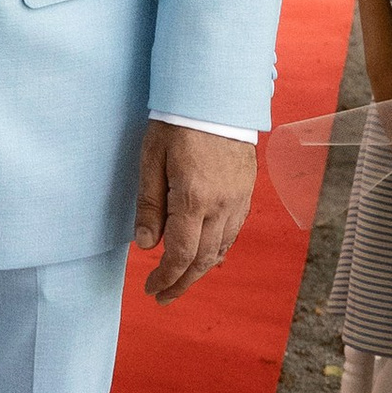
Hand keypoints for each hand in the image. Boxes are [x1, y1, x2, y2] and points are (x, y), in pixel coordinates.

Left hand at [134, 121, 258, 299]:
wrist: (217, 96)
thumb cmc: (177, 122)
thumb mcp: (151, 159)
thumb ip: (149, 204)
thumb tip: (145, 244)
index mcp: (193, 198)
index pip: (180, 254)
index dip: (165, 277)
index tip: (151, 289)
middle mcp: (221, 205)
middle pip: (203, 259)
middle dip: (182, 282)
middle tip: (163, 296)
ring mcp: (238, 200)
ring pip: (221, 249)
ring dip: (200, 270)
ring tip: (181, 281)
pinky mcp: (246, 192)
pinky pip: (233, 232)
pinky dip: (218, 250)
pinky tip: (207, 256)